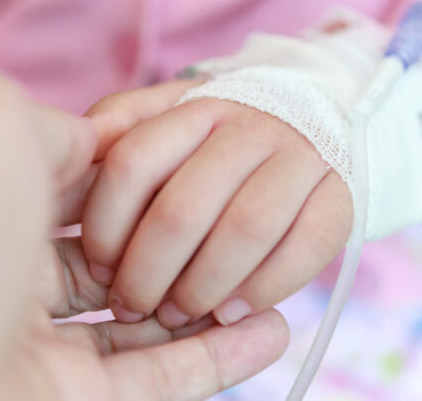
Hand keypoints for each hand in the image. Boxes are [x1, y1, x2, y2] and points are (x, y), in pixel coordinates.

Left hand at [0, 69, 287, 400]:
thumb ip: (54, 125)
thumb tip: (101, 150)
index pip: (93, 190)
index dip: (153, 181)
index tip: (213, 167)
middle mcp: (13, 274)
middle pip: (125, 256)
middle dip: (187, 245)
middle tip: (241, 233)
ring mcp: (41, 346)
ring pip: (147, 323)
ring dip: (213, 300)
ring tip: (269, 284)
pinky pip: (161, 381)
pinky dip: (221, 359)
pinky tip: (274, 328)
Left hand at [82, 92, 352, 328]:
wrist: (322, 120)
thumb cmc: (226, 135)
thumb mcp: (169, 112)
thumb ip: (122, 123)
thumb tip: (79, 148)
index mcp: (196, 107)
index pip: (133, 163)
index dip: (108, 224)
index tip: (99, 264)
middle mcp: (250, 126)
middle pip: (184, 207)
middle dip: (149, 272)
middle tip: (133, 306)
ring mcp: (301, 158)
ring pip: (246, 228)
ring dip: (204, 286)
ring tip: (181, 315)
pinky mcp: (342, 196)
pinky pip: (307, 247)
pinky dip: (266, 287)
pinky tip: (235, 314)